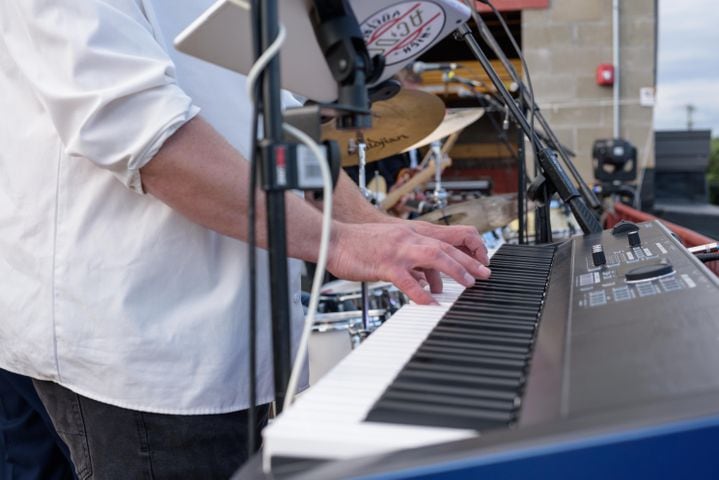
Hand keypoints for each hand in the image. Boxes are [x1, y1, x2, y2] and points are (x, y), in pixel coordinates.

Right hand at [327, 221, 490, 304]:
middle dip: (468, 262)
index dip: (465, 251)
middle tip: (484, 275)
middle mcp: (407, 238)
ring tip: (467, 284)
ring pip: (434, 256)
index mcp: (410, 233)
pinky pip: (406, 280)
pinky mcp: (384, 264)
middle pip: (446, 247)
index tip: (479, 264)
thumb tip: (429, 280)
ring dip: (454, 270)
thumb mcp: (391, 247)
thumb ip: (411, 260)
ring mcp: (397, 250)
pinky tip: (429, 303)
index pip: (446, 239)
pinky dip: (420, 293)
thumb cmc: (360, 245)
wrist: (333, 239)